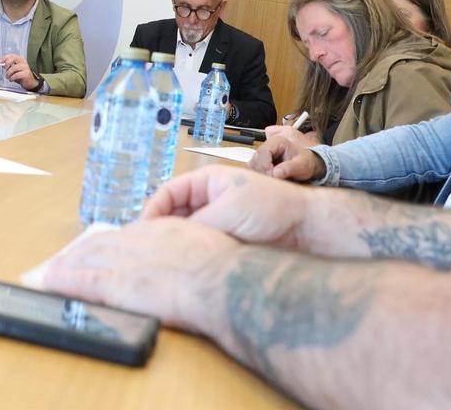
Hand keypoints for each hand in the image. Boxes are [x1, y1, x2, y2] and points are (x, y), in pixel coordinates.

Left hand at [1, 53, 38, 90]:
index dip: (5, 58)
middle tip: (5, 69)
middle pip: (13, 58)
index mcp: (20, 59)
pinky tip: (12, 79)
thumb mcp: (14, 70)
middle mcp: (23, 62)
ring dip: (8, 73)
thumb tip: (2, 64)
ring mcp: (26, 67)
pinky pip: (16, 75)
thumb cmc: (21, 76)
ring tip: (8, 77)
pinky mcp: (26, 74)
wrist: (30, 83)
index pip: (12, 55)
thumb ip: (9, 66)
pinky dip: (12, 78)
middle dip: (7, 63)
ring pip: (14, 67)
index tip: (0, 62)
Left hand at [43, 217, 235, 333]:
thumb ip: (188, 249)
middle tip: (65, 259)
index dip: (107, 242)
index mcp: (161, 230)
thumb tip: (185, 258)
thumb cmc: (224, 268)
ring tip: (53, 270)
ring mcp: (126, 263)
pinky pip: (84, 282)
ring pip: (87, 260)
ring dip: (68, 265)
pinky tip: (50, 282)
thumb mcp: (206, 244)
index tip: (98, 248)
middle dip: (81, 252)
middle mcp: (138, 242)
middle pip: (101, 244)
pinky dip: (64, 281)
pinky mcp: (120, 285)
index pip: (125, 235)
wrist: (223, 281)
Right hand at [143, 166, 312, 249]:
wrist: (306, 231)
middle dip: (160, 231)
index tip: (143, 230)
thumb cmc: (274, 208)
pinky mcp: (224, 243)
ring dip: (175, 245)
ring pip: (185, 234)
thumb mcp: (230, 211)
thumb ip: (199, 224)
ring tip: (162, 260)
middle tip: (147, 250)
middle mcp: (208, 201)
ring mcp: (216, 222)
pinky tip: (184, 268)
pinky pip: (200, 248)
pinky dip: (190, 256)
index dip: (153, 210)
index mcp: (207, 182)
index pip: (168, 193)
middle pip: (173, 215)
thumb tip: (173, 238)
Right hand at [250, 127, 324, 180]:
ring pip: (253, 163)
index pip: (262, 151)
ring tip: (273, 178)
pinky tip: (270, 177)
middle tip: (273, 179)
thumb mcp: (302, 166)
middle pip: (256, 158)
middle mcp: (269, 144)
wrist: (311, 163)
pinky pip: (255, 166)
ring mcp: (265, 151)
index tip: (272, 175)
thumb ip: (289, 168)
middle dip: (263, 170)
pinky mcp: (263, 159)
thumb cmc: (307, 161)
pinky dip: (260, 173)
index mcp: (278, 140)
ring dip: (260, 172)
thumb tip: (276, 173)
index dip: (265, 165)